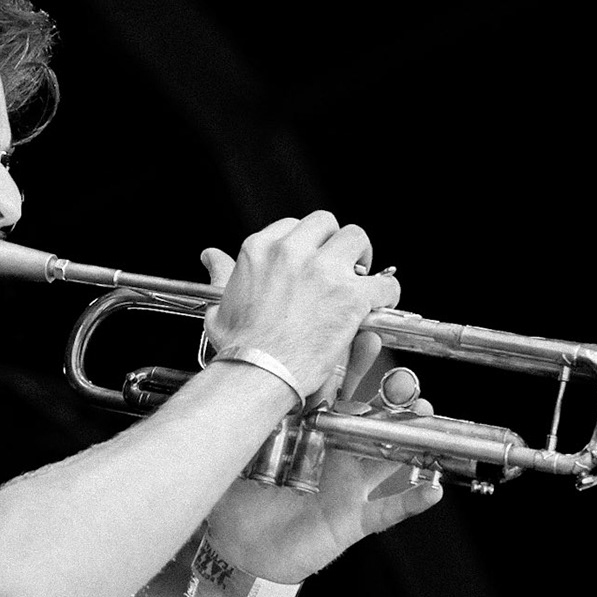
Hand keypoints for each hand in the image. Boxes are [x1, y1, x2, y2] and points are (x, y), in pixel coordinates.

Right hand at [200, 212, 401, 402]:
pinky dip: (386, 292)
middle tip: (339, 266)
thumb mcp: (220, 304)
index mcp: (259, 249)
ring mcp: (322, 270)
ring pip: (357, 240)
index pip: (293, 226)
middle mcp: (290, 251)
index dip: (307, 244)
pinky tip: (379, 305)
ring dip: (362, 259)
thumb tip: (210, 257)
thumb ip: (221, 274)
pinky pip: (384, 282)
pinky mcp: (350, 295)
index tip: (311, 261)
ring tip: (361, 281)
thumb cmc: (239, 346)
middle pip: (326, 224)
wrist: (257, 373)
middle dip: (334, 243)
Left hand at [203, 328, 444, 584]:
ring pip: (388, 456)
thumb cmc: (239, 495)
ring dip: (410, 436)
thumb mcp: (238, 452)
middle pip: (374, 417)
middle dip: (392, 395)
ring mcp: (349, 484)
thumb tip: (228, 382)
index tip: (367, 336)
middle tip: (403, 380)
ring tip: (424, 415)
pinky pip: (388, 510)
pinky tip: (432, 489)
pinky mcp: (353, 519)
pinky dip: (412, 501)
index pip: (338, 389)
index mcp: (312, 429)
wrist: (240, 545)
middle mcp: (337, 452)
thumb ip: (243, 420)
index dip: (355, 363)